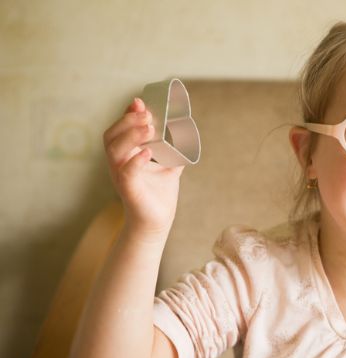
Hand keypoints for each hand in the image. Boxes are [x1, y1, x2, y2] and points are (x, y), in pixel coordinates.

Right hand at [103, 98, 184, 234]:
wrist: (158, 220)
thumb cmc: (159, 193)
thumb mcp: (169, 165)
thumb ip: (175, 148)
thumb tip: (187, 130)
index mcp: (126, 154)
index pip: (120, 129)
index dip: (127, 114)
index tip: (139, 102)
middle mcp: (119, 163)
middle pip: (112, 136)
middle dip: (127, 121)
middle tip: (147, 114)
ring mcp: (121, 176)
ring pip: (114, 151)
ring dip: (131, 136)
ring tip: (149, 128)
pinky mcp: (128, 190)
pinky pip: (126, 173)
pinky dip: (135, 162)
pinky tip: (147, 153)